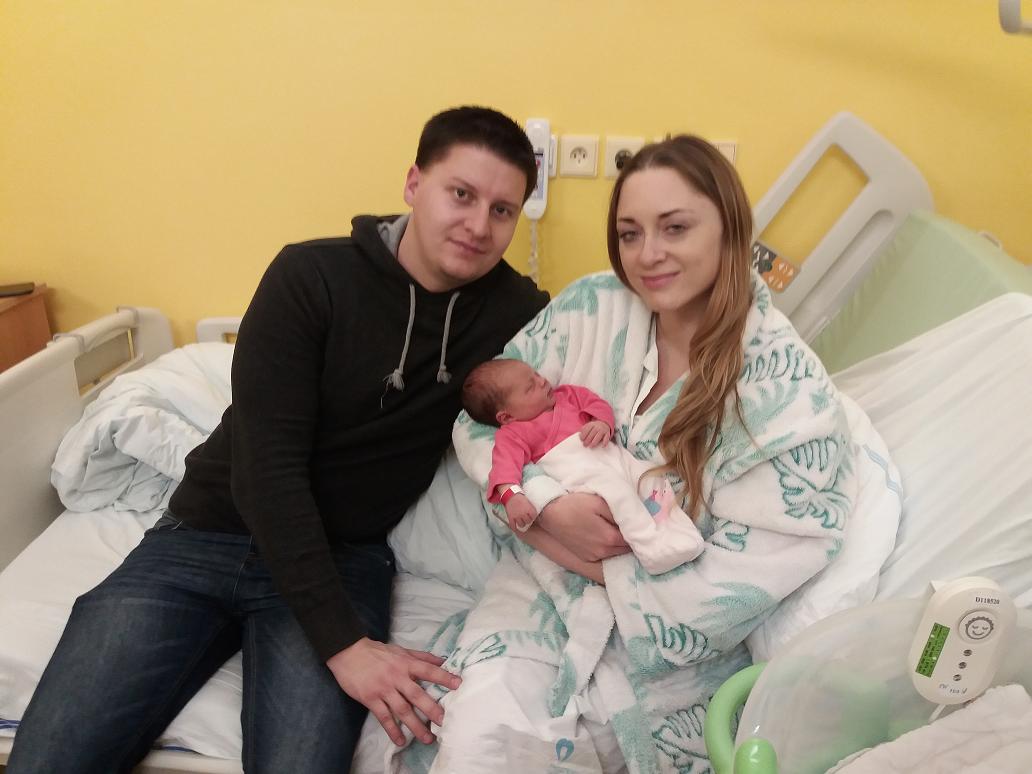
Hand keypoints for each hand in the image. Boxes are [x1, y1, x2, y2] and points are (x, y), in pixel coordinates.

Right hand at [326, 638, 460, 745]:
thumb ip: (421, 656)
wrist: (348, 652)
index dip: (443, 677)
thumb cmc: (377, 652)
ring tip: (427, 738)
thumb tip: (442, 661)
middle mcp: (396, 676)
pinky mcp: (370, 699)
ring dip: (415, 725)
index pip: (428, 670)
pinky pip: (384, 717)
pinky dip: (392, 729)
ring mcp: (383, 689)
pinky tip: (400, 740)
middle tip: (444, 721)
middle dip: (431, 709)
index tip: (458, 684)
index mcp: (405, 663)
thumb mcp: (401, 650)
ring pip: (402, 710)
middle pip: (417, 695)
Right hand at [504, 493, 537, 531]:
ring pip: (521, 525)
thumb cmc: (520, 497)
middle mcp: (524, 513)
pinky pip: (513, 525)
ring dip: (521, 523)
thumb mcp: (528, 502)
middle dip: (527, 520)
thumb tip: (533, 515)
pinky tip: (515, 526)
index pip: (533, 517)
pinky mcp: (511, 517)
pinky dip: (514, 527)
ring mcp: (517, 516)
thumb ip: (531, 508)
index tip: (530, 515)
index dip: (532, 516)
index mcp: (530, 509)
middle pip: (528, 521)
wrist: (511, 494)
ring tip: (520, 521)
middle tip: (525, 518)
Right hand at [537, 492, 629, 562]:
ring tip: (616, 529)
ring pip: (616, 552)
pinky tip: (603, 536)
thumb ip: (620, 513)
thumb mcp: (600, 502)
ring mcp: (593, 557)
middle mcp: (604, 552)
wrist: (549, 513)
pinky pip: (605, 555)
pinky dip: (608, 548)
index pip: (635, 539)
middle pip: (627, 548)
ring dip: (619, 543)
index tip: (640, 521)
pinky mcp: (585, 557)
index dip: (638, 530)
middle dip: (630, 538)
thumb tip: (635, 520)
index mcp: (610, 538)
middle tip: (629, 524)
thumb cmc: (575, 504)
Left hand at [579, 420, 611, 447]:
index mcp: (591, 424)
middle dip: (587, 440)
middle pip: (592, 434)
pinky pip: (606, 438)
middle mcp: (597, 427)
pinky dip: (605, 443)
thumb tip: (579, 435)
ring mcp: (603, 430)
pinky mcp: (607, 433)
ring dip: (594, 442)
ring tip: (590, 446)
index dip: (583, 435)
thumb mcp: (588, 426)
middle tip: (584, 445)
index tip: (581, 440)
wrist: (604, 423)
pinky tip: (602, 446)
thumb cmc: (594, 427)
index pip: (586, 430)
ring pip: (598, 437)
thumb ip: (583, 430)